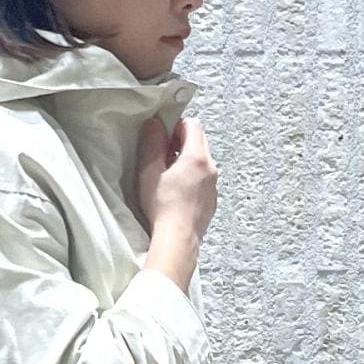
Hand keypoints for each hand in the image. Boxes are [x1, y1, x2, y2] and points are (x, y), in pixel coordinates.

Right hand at [134, 114, 217, 241]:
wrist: (178, 240)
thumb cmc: (162, 206)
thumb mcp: (150, 172)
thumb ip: (152, 143)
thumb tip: (155, 124)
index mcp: (197, 157)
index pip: (192, 124)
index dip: (175, 126)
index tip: (162, 139)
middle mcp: (211, 168)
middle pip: (199, 142)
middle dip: (181, 143)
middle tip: (163, 157)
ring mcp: (214, 186)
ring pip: (202, 162)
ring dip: (186, 162)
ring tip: (168, 177)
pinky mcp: (212, 201)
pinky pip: (204, 180)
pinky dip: (192, 179)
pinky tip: (177, 194)